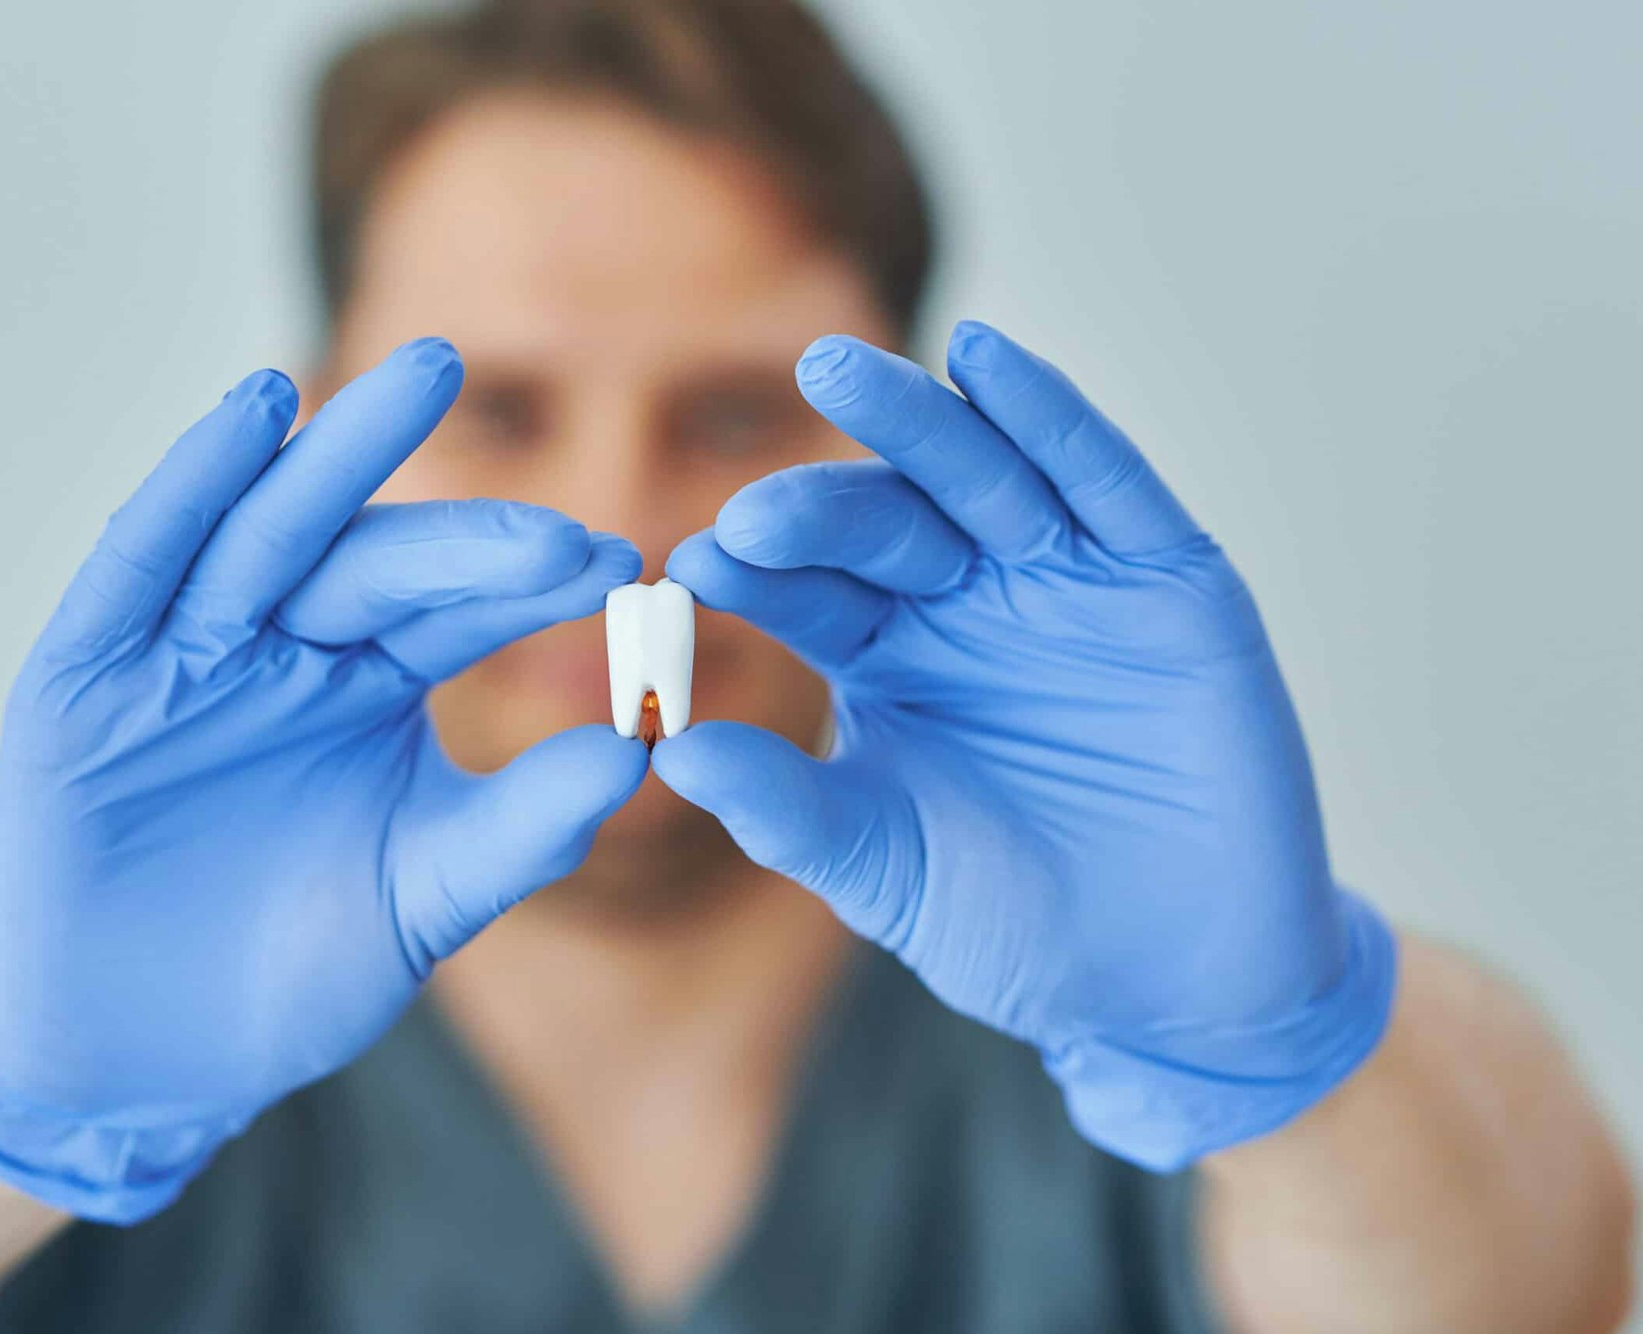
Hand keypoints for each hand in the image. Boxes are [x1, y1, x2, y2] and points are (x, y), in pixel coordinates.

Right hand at [0, 340, 646, 1220]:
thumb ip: (522, 830)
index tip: (621, 566)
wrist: (149, 1061)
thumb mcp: (421, 900)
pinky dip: (190, 487)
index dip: (530, 583)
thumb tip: (637, 750)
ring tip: (427, 377)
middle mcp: (284, 649)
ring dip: (340, 452)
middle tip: (557, 519)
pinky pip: (139, 565)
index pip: (458, 611)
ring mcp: (182, 653)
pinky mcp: (83, 676)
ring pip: (268, 533)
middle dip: (468, 531)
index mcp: (368, 686)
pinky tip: (254, 413)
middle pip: (377, 557)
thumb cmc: (290, 977)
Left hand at [653, 322, 1395, 1169]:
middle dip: (816, 507)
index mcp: (881, 652)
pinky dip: (1051, 420)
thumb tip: (666, 753)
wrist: (1170, 980)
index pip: (805, 590)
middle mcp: (963, 597)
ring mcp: (1065, 577)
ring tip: (833, 371)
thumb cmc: (1013, 925)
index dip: (755, 572)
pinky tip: (989, 362)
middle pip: (880, 521)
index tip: (689, 567)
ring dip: (911, 422)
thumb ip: (785, 809)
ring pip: (979, 476)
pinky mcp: (1167, 576)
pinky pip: (1105, 483)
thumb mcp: (884, 867)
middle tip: (753, 512)